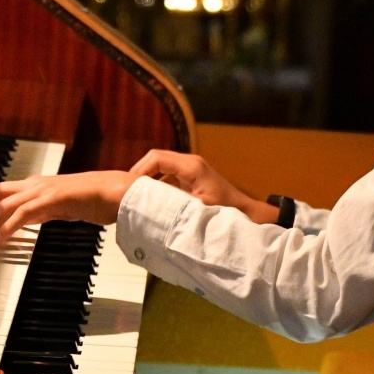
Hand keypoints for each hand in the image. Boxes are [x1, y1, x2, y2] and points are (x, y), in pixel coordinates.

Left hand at [0, 170, 140, 253]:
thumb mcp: (63, 206)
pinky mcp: (50, 200)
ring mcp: (42, 190)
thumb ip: (45, 211)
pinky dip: (3, 229)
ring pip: (0, 203)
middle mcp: (35, 184)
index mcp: (37, 185)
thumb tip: (31, 220)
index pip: (0, 192)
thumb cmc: (98, 198)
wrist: (118, 192)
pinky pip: (19, 214)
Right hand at [129, 150, 278, 223]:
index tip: (129, 188)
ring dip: (148, 180)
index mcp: (191, 166)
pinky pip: (167, 176)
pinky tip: (151, 202)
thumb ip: (172, 204)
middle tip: (128, 193)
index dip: (140, 170)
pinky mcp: (191, 178)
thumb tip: (147, 205)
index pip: (157, 158)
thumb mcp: (196, 210)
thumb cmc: (225, 212)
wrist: (246, 215)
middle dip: (140, 174)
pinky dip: (156, 185)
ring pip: (160, 167)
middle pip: (156, 159)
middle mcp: (190, 163)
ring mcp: (190, 170)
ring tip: (135, 198)